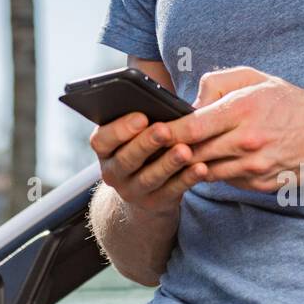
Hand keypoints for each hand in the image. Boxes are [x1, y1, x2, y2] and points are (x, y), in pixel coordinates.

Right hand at [90, 111, 208, 216]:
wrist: (144, 189)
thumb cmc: (143, 146)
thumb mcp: (132, 134)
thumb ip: (139, 118)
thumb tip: (158, 99)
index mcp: (105, 149)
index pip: (102, 140)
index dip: (120, 129)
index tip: (141, 116)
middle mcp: (113, 172)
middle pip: (127, 159)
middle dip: (146, 143)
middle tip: (165, 130)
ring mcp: (132, 191)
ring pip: (150, 177)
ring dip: (168, 163)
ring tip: (185, 150)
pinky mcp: (154, 204)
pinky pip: (172, 192)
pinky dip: (187, 180)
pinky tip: (201, 168)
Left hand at [157, 66, 303, 192]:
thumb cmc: (288, 101)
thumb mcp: (253, 78)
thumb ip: (216, 83)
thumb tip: (190, 103)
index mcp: (243, 110)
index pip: (193, 126)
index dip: (169, 131)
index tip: (155, 131)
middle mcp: (248, 141)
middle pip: (195, 153)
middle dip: (175, 150)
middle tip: (160, 146)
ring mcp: (255, 167)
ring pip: (207, 171)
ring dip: (194, 164)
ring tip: (183, 155)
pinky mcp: (261, 184)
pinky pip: (227, 181)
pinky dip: (218, 172)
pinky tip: (216, 161)